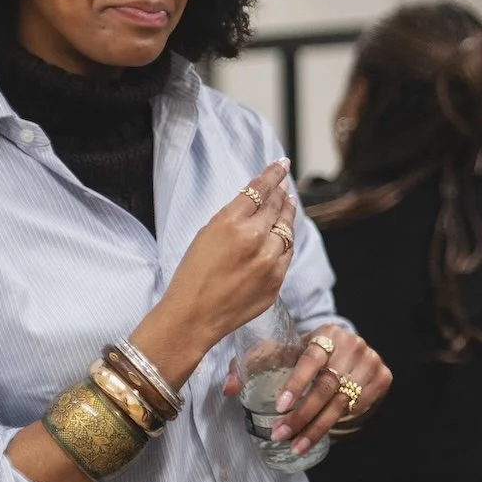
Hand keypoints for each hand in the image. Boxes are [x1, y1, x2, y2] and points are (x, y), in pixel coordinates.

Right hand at [152, 160, 298, 364]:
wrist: (193, 317)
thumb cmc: (192, 275)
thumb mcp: (206, 234)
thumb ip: (234, 217)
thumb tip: (256, 201)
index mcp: (231, 223)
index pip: (259, 190)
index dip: (273, 174)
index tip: (282, 164)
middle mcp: (254, 239)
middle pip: (276, 206)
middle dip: (282, 192)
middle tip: (285, 184)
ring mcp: (269, 261)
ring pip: (287, 229)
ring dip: (288, 214)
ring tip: (289, 202)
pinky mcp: (277, 280)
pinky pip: (287, 254)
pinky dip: (286, 242)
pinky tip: (284, 234)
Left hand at [258, 326, 392, 456]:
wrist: (348, 350)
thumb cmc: (309, 353)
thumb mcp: (286, 351)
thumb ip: (255, 364)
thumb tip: (229, 389)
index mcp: (328, 333)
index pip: (312, 358)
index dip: (296, 383)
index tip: (280, 406)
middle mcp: (353, 345)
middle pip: (326, 386)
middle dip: (302, 415)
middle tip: (281, 434)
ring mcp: (371, 361)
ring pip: (342, 402)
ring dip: (317, 427)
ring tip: (296, 445)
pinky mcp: (383, 377)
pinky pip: (359, 406)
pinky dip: (338, 422)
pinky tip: (319, 433)